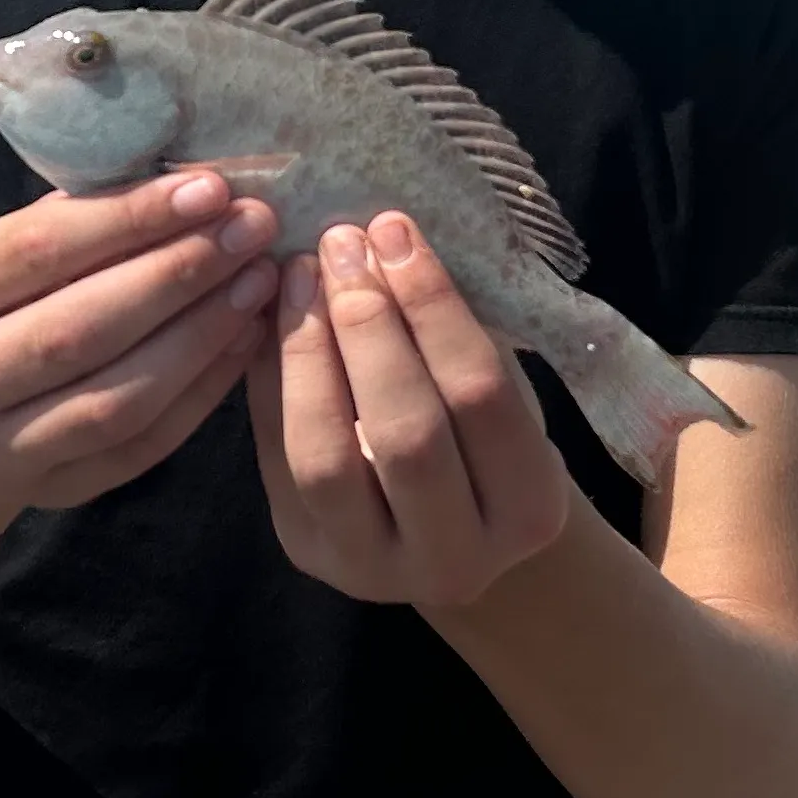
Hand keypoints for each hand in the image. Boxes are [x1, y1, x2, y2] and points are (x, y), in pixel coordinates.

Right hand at [0, 171, 278, 521]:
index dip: (131, 219)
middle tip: (250, 231)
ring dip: (201, 336)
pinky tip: (244, 339)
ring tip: (258, 281)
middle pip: (80, 329)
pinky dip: (202, 391)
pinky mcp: (52, 492)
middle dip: (178, 274)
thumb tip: (182, 182)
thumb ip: (69, 222)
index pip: (39, 250)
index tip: (210, 188)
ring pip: (116, 398)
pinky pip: (142, 445)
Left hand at [246, 212, 568, 608]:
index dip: (433, 306)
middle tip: (340, 242)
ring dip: (307, 349)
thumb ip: (455, 336)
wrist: (451, 534)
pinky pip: (274, 454)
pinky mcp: (304, 550)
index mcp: (529, 510)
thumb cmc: (483, 439)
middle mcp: (455, 559)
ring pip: (324, 455)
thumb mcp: (501, 393)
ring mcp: (371, 568)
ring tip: (297, 273)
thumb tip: (384, 237)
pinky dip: (269, 375)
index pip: (480, 396)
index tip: (395, 229)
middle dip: (368, 324)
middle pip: (405, 431)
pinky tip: (269, 313)